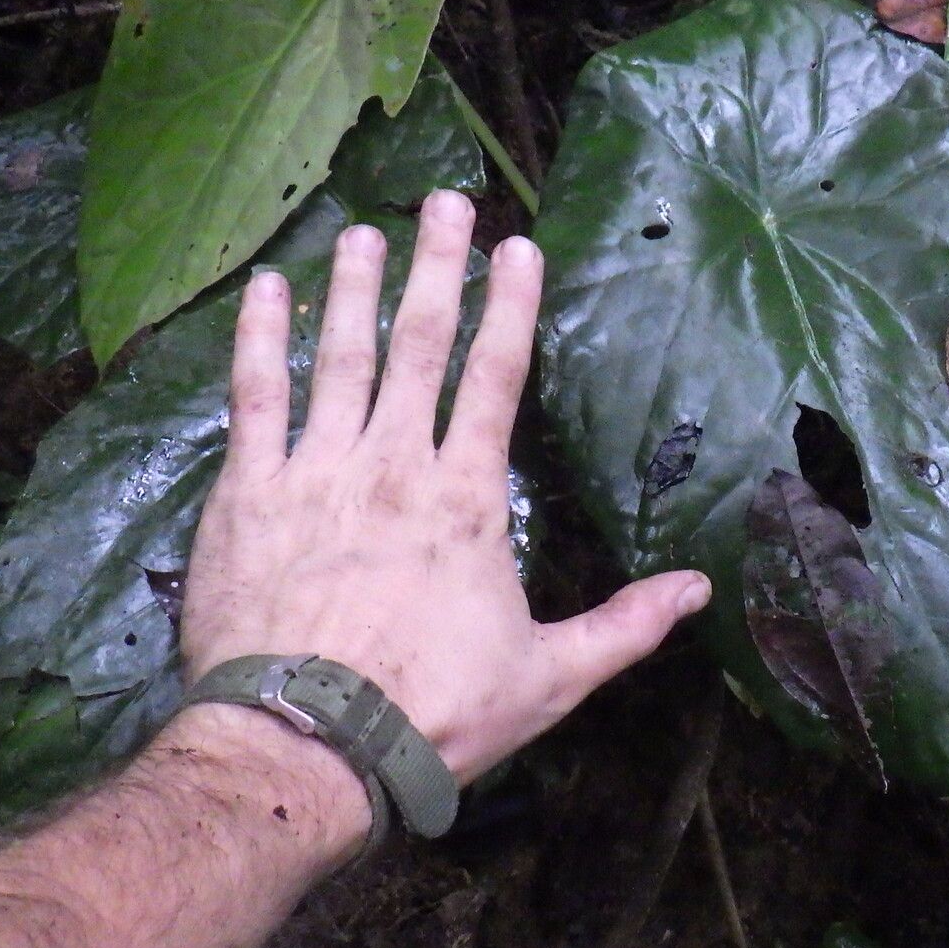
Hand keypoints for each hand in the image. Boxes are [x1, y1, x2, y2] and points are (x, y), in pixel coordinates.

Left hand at [166, 190, 710, 822]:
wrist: (309, 746)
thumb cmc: (434, 715)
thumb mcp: (549, 678)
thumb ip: (625, 625)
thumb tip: (699, 589)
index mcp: (467, 498)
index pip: (496, 379)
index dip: (510, 307)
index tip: (517, 246)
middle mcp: (394, 465)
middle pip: (421, 345)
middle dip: (436, 267)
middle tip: (444, 202)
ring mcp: (317, 471)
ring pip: (339, 357)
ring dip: (353, 288)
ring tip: (361, 231)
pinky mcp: (249, 494)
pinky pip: (254, 398)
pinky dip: (258, 339)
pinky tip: (264, 291)